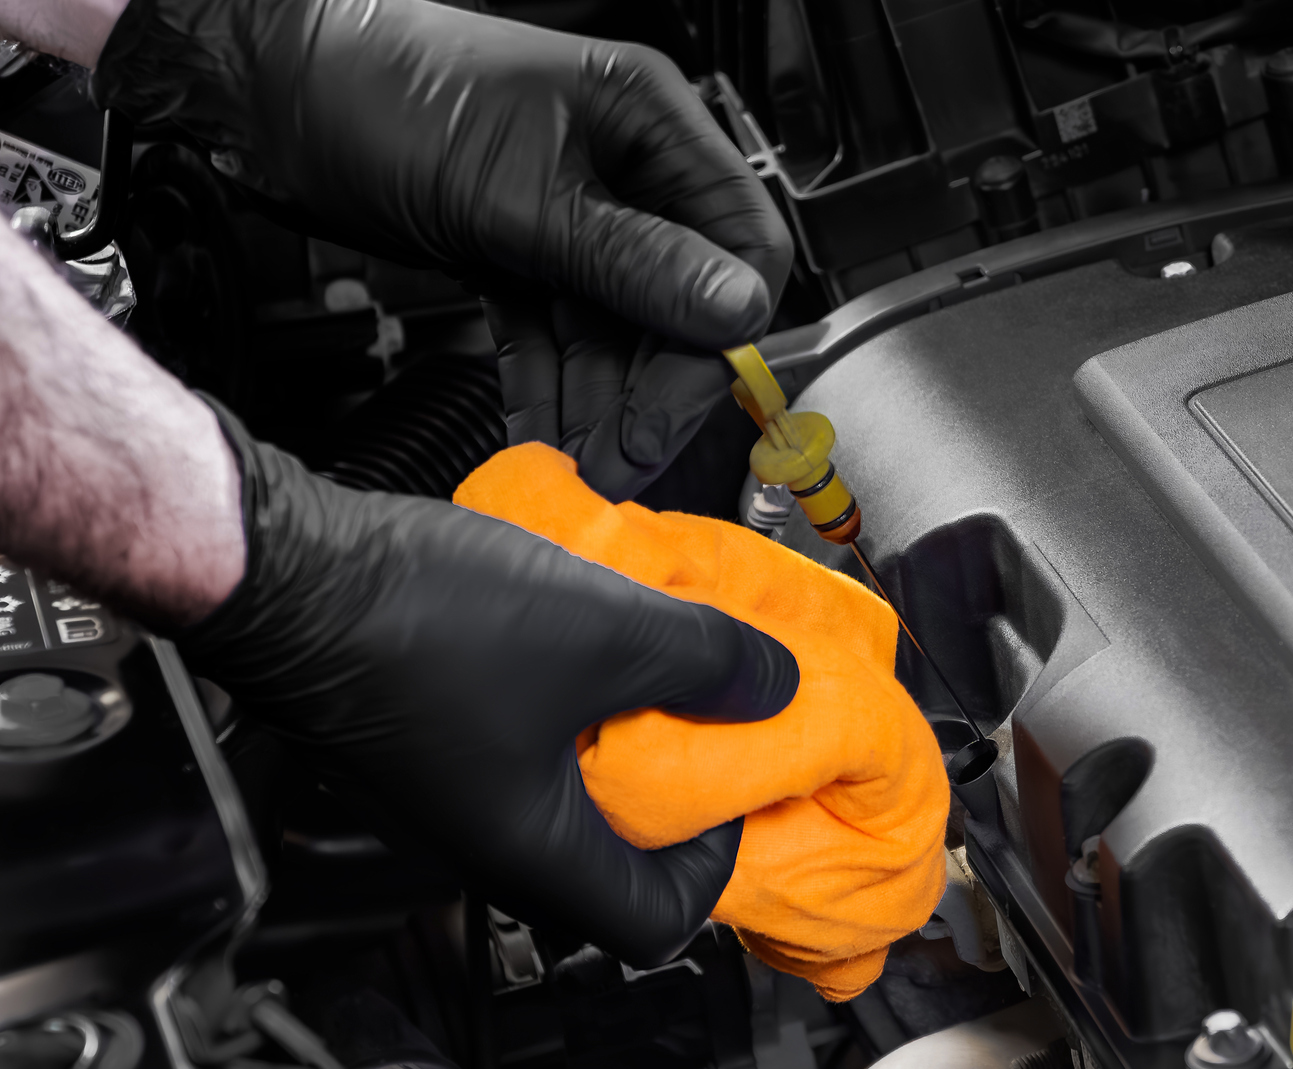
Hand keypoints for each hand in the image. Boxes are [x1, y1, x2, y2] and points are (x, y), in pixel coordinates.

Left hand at [89, 0, 792, 483]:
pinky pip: (552, 334)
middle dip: (651, 389)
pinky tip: (543, 438)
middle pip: (679, 303)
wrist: (268, 89)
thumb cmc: (381, 89)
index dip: (723, 330)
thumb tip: (734, 309)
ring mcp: (572, 214)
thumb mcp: (518, 188)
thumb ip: (630, 257)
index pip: (741, 243)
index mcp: (650, 121)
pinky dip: (547, 387)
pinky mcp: (519, 249)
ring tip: (580, 471)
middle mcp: (623, 169)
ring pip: (613, 331)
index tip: (686, 399)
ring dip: (597, 405)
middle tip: (625, 459)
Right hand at [176, 410, 799, 963]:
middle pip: (613, 861)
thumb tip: (774, 685)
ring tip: (657, 674)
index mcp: (534, 852)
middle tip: (709, 730)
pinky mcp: (427, 737)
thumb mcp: (609, 632)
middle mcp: (486, 843)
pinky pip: (525, 748)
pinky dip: (573, 709)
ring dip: (623, 744)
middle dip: (676, 799)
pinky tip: (588, 641)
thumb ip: (708, 664)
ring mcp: (450, 794)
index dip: (717, 869)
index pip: (657, 925)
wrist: (284, 567)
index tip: (738, 797)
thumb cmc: (421, 622)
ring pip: (567, 797)